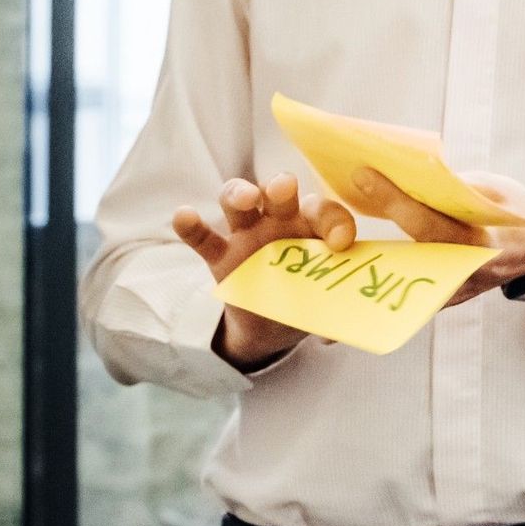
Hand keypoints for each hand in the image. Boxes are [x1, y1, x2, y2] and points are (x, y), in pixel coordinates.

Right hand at [173, 173, 354, 369]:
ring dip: (241, 194)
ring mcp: (247, 236)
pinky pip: (203, 238)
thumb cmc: (308, 295)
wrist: (274, 320)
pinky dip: (191, 226)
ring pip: (239, 203)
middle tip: (285, 188)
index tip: (340, 243)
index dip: (335, 223)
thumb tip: (334, 337)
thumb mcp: (325, 299)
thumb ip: (332, 308)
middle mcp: (280, 221)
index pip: (325, 214)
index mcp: (313, 227)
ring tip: (246, 198)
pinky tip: (184, 215)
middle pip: (279, 194)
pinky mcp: (220, 256)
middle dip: (282, 187)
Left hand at [338, 165, 524, 307]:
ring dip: (364, 298)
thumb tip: (397, 172)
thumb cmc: (511, 206)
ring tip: (323, 309)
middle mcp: (469, 272)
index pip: (430, 220)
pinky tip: (342, 320)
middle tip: (323, 256)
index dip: (395, 198)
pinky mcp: (447, 301)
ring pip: (405, 296)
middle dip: (366, 260)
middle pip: (409, 264)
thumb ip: (445, 187)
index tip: (360, 173)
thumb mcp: (486, 187)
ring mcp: (459, 292)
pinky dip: (377, 307)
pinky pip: (407, 305)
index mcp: (483, 238)